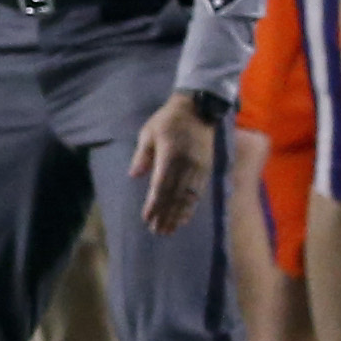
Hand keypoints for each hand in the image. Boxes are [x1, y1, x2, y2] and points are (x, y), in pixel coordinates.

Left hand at [129, 91, 217, 234]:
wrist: (198, 109)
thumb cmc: (168, 120)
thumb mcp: (148, 132)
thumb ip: (142, 155)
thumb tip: (134, 176)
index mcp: (170, 155)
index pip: (161, 186)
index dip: (155, 204)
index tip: (147, 219)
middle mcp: (187, 164)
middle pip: (175, 195)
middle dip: (166, 215)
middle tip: (158, 231)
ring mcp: (199, 167)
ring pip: (188, 196)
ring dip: (179, 215)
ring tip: (169, 230)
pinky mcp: (207, 168)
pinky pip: (199, 192)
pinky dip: (191, 207)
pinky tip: (185, 217)